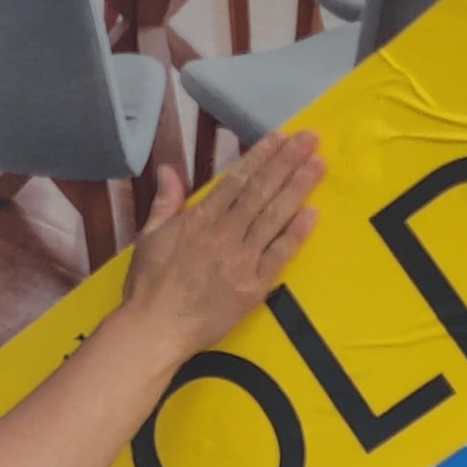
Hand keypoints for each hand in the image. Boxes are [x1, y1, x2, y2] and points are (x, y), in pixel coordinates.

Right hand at [123, 133, 324, 354]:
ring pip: (275, 216)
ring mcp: (242, 259)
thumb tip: (169, 169)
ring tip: (318, 164)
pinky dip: (296, 232)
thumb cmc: (149, 285)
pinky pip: (280, 254)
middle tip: (309, 139)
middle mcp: (224, 233)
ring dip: (298, 187)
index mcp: (199, 219)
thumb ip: (165, 201)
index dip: (260, 156)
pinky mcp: (254, 286)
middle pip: (261, 191)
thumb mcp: (149, 236)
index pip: (236, 180)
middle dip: (287, 162)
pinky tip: (312, 213)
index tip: (279, 138)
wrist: (156, 329)